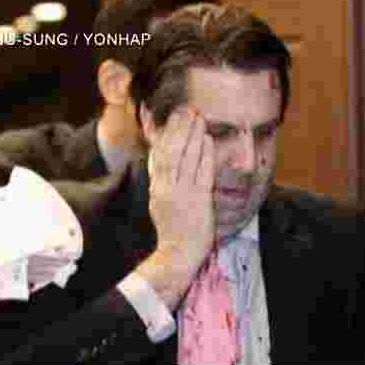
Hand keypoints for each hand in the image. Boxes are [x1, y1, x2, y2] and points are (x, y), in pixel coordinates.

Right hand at [136, 107, 214, 309]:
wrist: (178, 255)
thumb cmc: (173, 230)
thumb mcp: (160, 202)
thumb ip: (161, 181)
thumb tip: (161, 159)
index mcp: (156, 187)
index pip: (159, 154)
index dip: (166, 133)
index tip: (172, 117)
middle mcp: (167, 188)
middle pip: (172, 151)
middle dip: (180, 128)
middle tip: (187, 109)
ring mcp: (182, 193)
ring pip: (186, 158)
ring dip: (193, 136)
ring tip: (199, 118)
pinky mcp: (198, 200)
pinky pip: (202, 172)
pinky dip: (205, 155)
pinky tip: (208, 141)